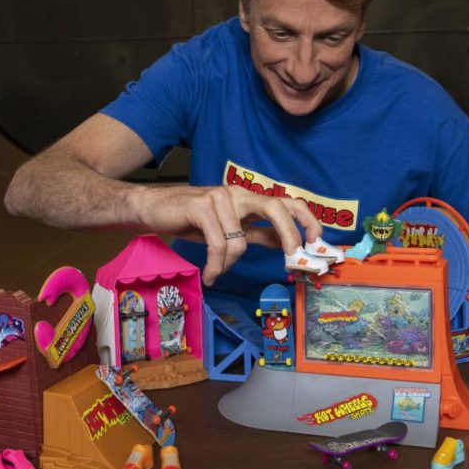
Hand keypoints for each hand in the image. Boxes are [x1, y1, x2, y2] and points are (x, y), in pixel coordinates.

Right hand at [134, 184, 320, 285]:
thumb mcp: (229, 230)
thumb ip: (257, 235)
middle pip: (276, 207)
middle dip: (289, 234)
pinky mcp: (201, 205)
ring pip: (240, 240)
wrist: (152, 208)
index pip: (287, 203)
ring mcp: (220, 198)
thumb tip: (286, 244)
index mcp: (249, 199)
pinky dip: (216, 265)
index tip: (316, 241)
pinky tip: (210, 274)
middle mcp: (238, 194)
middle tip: (293, 258)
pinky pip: (218, 244)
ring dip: (229, 265)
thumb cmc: (191, 220)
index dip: (307, 219)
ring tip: (216, 273)